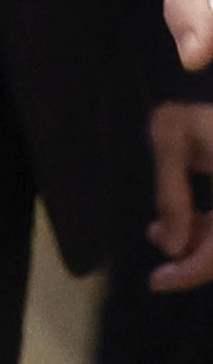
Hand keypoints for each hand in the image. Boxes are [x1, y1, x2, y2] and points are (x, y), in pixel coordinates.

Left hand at [153, 104, 212, 290]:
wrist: (209, 82)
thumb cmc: (197, 107)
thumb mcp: (171, 136)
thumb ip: (171, 192)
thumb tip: (169, 246)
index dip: (191, 271)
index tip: (155, 281)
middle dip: (195, 260)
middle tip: (158, 260)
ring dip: (203, 245)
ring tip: (163, 229)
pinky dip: (211, 232)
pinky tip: (185, 223)